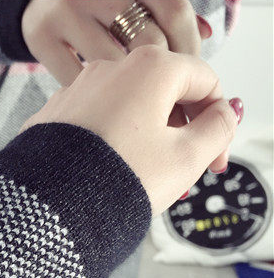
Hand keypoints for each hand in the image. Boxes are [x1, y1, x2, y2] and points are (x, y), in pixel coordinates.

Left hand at [20, 46, 241, 215]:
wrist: (52, 208)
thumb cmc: (114, 181)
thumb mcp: (186, 158)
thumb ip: (218, 129)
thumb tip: (223, 115)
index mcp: (149, 69)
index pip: (203, 82)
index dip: (217, 121)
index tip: (213, 157)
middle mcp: (108, 71)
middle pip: (163, 96)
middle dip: (180, 135)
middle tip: (184, 174)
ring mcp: (76, 92)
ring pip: (127, 113)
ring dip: (146, 144)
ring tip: (148, 182)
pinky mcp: (54, 118)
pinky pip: (95, 126)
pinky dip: (111, 146)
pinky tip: (113, 176)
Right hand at [21, 0, 209, 85]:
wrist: (34, 1)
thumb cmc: (95, 3)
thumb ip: (163, 10)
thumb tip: (206, 33)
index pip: (171, 7)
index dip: (188, 46)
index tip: (191, 74)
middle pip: (146, 41)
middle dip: (165, 78)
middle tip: (171, 102)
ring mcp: (62, 11)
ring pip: (113, 67)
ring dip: (133, 95)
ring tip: (143, 109)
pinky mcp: (40, 39)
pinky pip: (80, 81)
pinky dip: (96, 96)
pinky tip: (105, 103)